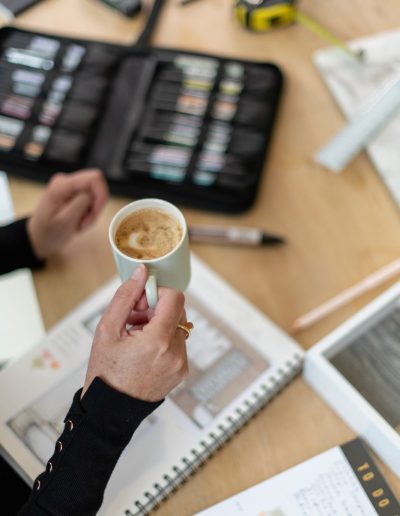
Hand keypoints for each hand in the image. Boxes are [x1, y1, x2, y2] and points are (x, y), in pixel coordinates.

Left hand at [27, 169, 107, 258]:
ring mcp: (71, 186)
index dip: (101, 195)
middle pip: (97, 187)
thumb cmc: (49, 231)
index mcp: (62, 184)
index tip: (95, 213)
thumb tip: (93, 193)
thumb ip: (80, 203)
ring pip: (96, 195)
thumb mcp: (64, 221)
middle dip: (96, 206)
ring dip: (92, 212)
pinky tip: (79, 221)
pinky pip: (92, 199)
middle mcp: (67, 180)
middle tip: (85, 222)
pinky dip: (90, 212)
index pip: (94, 178)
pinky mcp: (75, 192)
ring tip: (80, 224)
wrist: (40, 236)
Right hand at [82, 264, 187, 401]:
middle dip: (156, 310)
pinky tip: (144, 351)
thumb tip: (142, 272)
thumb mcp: (107, 330)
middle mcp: (175, 353)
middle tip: (133, 320)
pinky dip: (164, 341)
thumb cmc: (105, 371)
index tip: (141, 301)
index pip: (175, 298)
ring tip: (136, 338)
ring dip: (160, 325)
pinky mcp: (182, 372)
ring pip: (178, 328)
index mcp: (158, 341)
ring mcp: (181, 365)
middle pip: (177, 312)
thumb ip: (126, 297)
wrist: (109, 411)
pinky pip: (178, 345)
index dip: (158, 293)